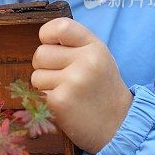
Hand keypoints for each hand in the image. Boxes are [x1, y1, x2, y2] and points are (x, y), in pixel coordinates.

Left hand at [31, 17, 132, 154]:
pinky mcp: (60, 101)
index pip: (60, 26)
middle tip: (64, 79)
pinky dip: (47, 101)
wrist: (119, 127)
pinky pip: (38, 94)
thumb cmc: (102, 90)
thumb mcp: (99, 59)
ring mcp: (73, 81)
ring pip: (36, 76)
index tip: (52, 45)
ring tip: (68, 93)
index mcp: (95, 46)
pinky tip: (66, 106)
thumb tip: (44, 38)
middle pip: (41, 53)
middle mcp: (85, 60)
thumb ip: (75, 45)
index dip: (47, 35)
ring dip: (45, 86)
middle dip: (45, 67)